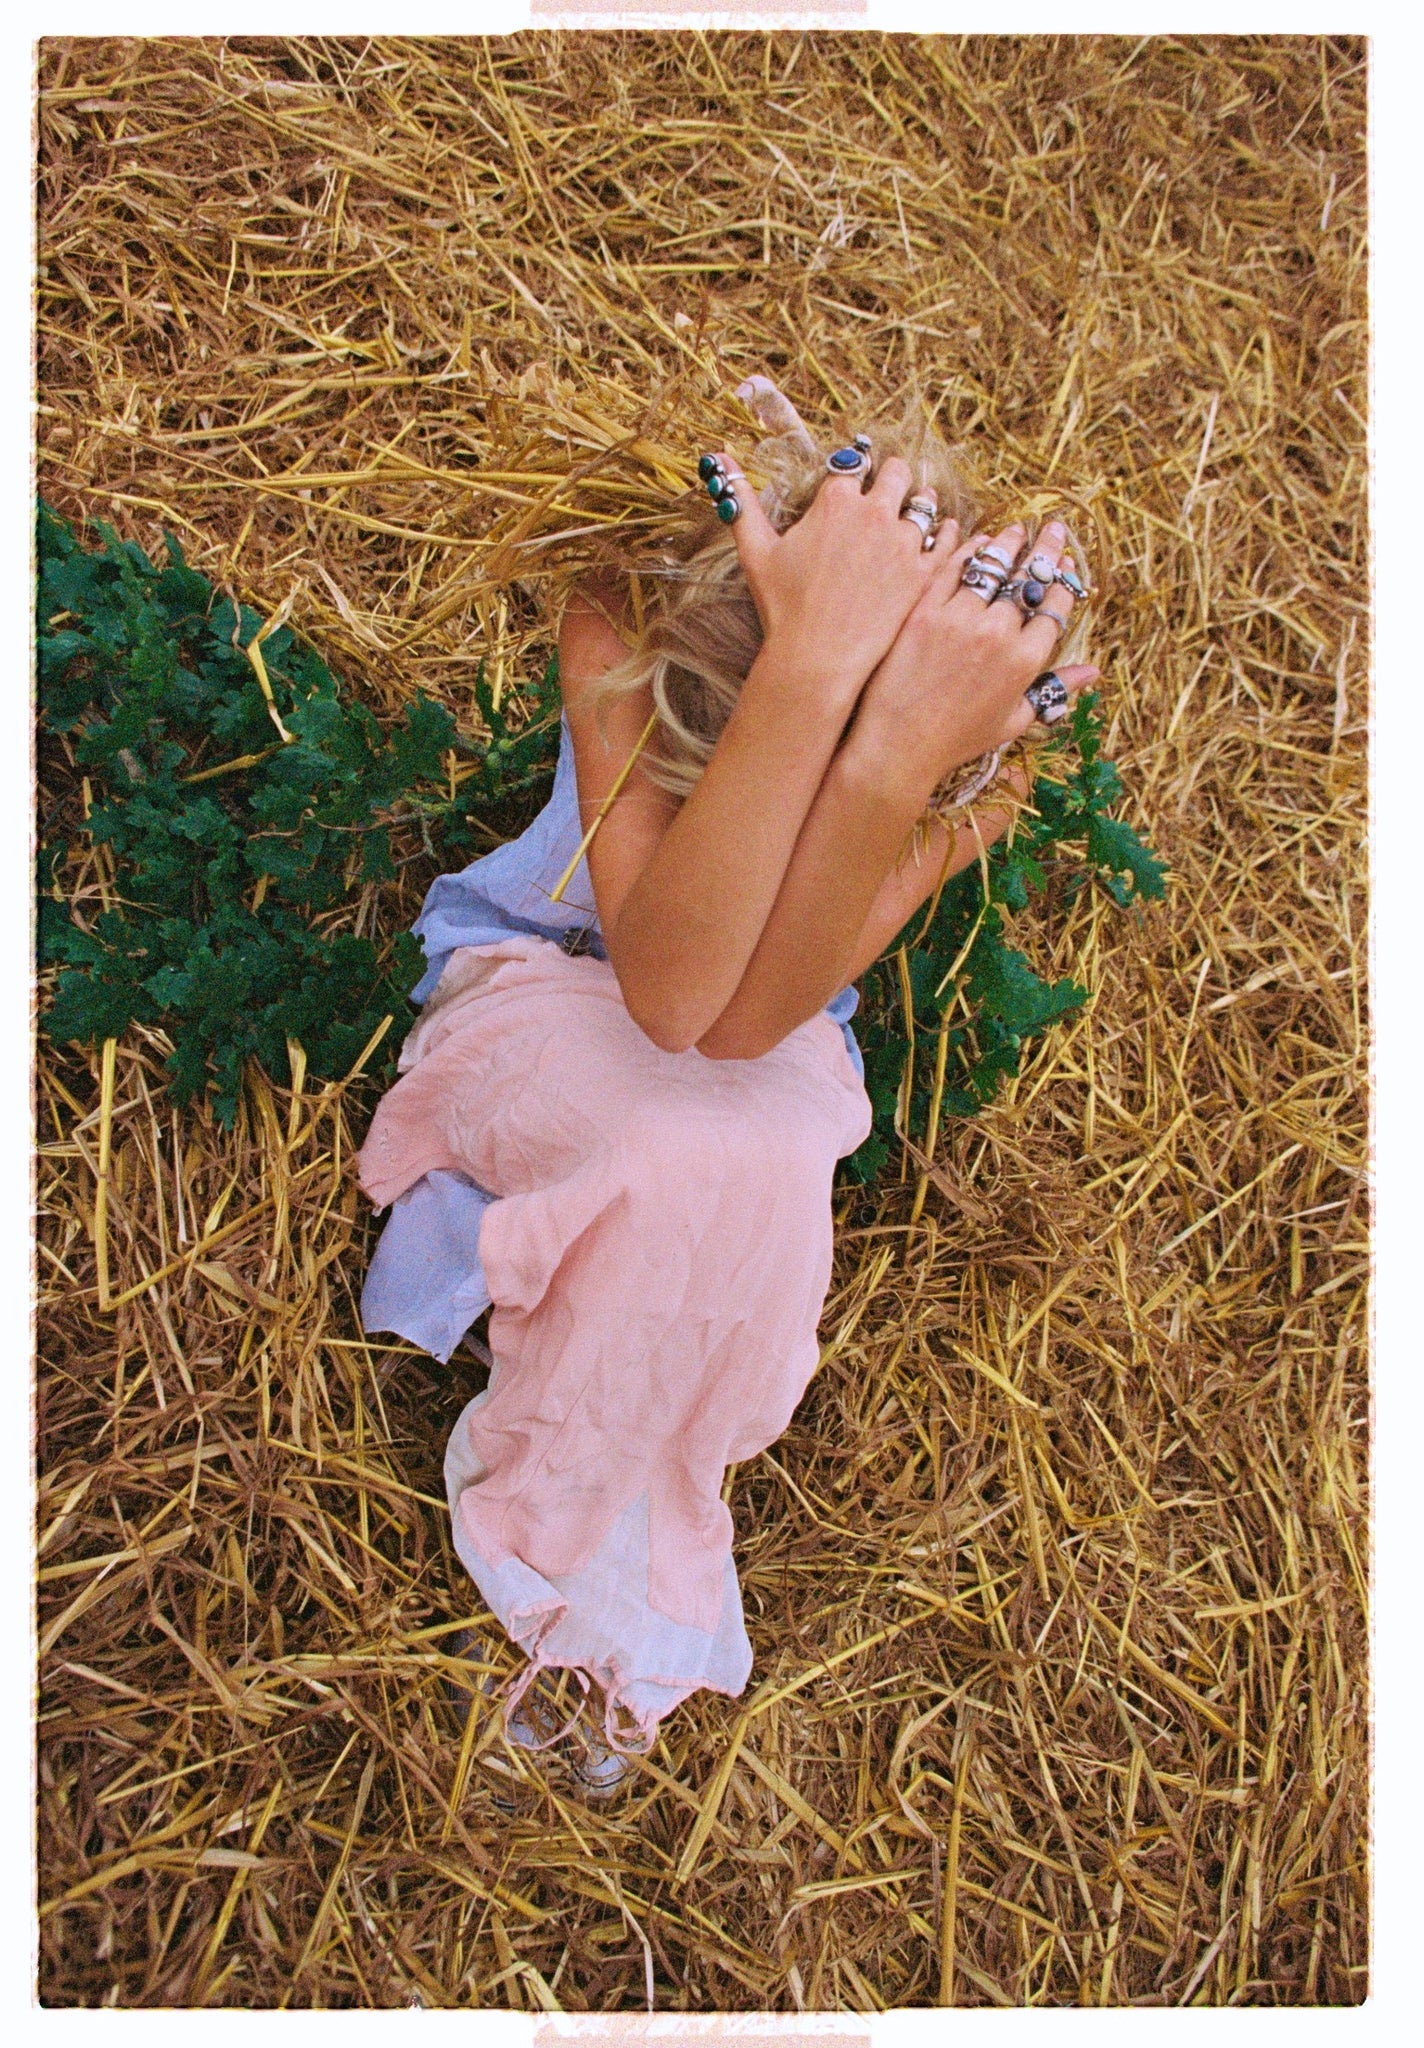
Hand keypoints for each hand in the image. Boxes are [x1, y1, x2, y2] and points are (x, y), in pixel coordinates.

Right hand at [707, 446, 945, 705]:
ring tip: (914, 518)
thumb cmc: (783, 608)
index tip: (855, 485)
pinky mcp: (925, 571)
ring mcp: (905, 541)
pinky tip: (938, 544)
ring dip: (920, 506)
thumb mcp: (756, 551)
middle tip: (889, 494)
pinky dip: (944, 536)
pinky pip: (946, 538)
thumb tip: (718, 458)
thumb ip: (741, 501)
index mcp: (836, 500)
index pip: (854, 466)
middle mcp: (875, 512)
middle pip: (897, 473)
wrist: (818, 659)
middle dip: (893, 480)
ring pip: (926, 503)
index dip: (855, 475)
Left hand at [848, 516, 1100, 804]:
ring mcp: (959, 619)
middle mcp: (998, 634)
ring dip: (1010, 543)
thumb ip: (1053, 689)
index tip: (1066, 563)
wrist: (898, 744)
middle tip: (1053, 530)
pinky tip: (975, 543)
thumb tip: (1093, 672)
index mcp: (1025, 660)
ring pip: (993, 565)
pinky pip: (952, 567)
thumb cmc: (958, 738)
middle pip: (1029, 578)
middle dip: (1046, 550)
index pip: (1055, 604)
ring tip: (1017, 532)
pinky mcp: (924, 611)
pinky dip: (968, 550)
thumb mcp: (1013, 720)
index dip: (1064, 580)